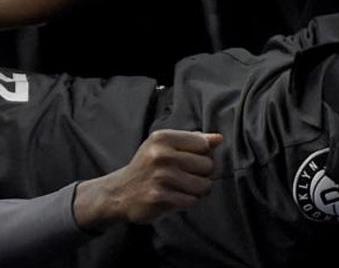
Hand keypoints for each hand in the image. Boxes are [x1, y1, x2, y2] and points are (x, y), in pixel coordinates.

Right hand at [73, 130, 221, 227]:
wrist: (120, 192)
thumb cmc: (147, 167)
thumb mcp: (163, 146)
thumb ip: (191, 140)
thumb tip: (218, 138)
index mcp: (162, 138)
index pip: (204, 145)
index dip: (202, 155)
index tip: (188, 160)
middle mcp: (161, 155)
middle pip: (208, 165)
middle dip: (201, 174)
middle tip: (183, 176)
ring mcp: (161, 177)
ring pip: (204, 186)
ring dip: (196, 190)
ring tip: (179, 187)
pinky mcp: (160, 197)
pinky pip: (192, 201)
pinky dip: (186, 201)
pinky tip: (172, 197)